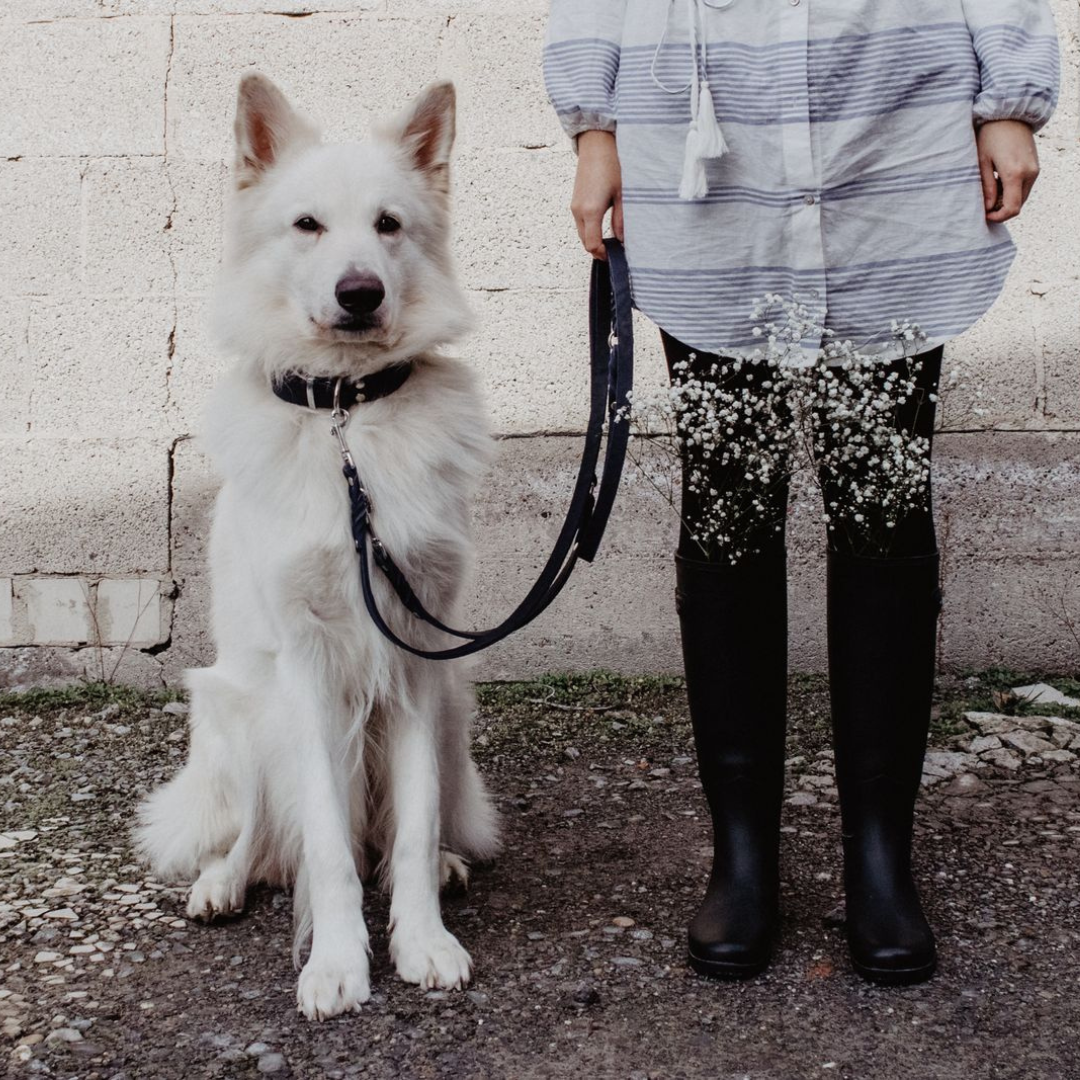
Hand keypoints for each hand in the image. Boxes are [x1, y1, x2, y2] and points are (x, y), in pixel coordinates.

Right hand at [571, 129, 623, 259]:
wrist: (597, 143)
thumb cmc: (612, 164)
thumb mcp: (623, 195)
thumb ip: (621, 221)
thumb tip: (622, 240)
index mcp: (591, 211)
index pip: (592, 245)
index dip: (603, 255)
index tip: (614, 256)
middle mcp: (579, 211)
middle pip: (585, 242)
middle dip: (598, 250)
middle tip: (614, 250)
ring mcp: (574, 206)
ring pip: (582, 233)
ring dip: (594, 239)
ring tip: (610, 239)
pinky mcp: (575, 201)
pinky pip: (580, 223)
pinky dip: (590, 229)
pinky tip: (603, 225)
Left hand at [976, 119, 1039, 222]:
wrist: (1009, 114)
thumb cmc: (991, 136)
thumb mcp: (982, 162)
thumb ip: (987, 187)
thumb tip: (988, 208)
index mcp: (1015, 173)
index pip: (1012, 208)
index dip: (998, 217)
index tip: (984, 215)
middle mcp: (1030, 173)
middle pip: (1017, 205)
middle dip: (1001, 209)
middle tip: (984, 203)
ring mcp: (1035, 170)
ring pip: (1021, 197)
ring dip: (1006, 200)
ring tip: (990, 190)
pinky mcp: (1035, 166)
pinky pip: (1024, 187)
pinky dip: (1012, 191)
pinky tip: (999, 182)